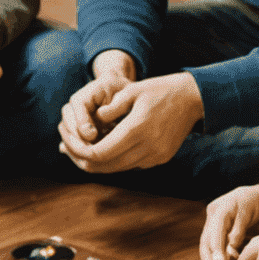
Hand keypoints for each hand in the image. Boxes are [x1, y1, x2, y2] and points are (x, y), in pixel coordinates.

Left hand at [58, 71, 203, 173]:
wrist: (192, 99)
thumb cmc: (160, 90)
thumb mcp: (132, 91)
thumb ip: (111, 108)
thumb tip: (93, 120)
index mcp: (137, 129)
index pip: (100, 153)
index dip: (79, 151)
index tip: (66, 141)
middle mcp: (147, 148)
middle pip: (105, 166)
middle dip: (82, 159)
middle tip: (66, 147)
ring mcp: (155, 157)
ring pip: (117, 169)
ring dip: (96, 163)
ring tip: (78, 149)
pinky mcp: (160, 159)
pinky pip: (130, 165)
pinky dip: (113, 160)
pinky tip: (102, 149)